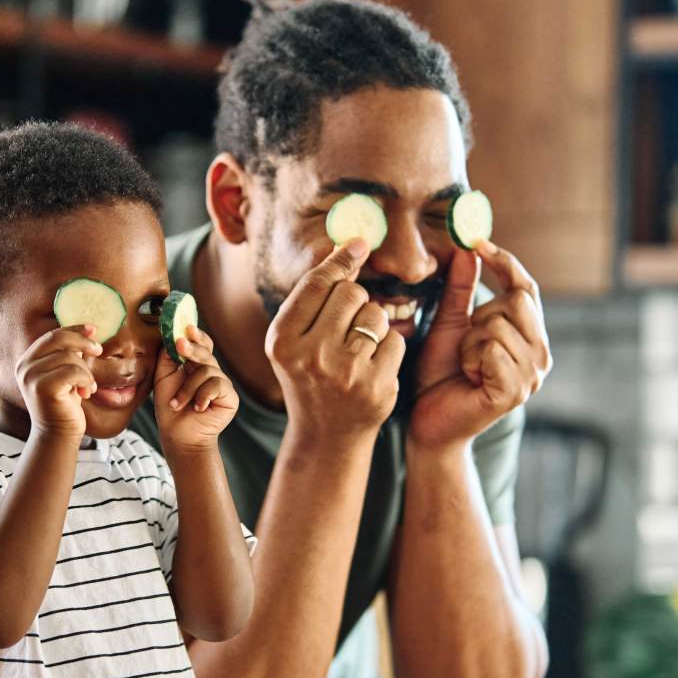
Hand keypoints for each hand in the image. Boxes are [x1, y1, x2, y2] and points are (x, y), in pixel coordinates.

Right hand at [16, 324, 101, 439]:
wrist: (58, 434)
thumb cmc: (65, 404)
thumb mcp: (65, 373)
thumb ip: (69, 354)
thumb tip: (88, 330)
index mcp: (28, 360)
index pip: (52, 335)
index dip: (74, 329)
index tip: (92, 329)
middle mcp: (25, 366)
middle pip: (59, 338)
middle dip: (83, 342)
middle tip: (98, 350)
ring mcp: (31, 376)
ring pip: (69, 356)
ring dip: (86, 371)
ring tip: (88, 386)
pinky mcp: (43, 387)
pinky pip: (73, 371)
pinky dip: (86, 380)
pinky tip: (86, 393)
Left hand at [153, 325, 238, 454]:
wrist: (178, 436)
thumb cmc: (170, 407)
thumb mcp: (163, 377)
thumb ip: (167, 356)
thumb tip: (171, 334)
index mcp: (196, 365)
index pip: (201, 344)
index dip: (196, 335)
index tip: (186, 328)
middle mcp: (211, 372)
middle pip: (205, 352)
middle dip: (191, 348)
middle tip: (180, 345)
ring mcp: (222, 383)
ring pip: (206, 371)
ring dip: (187, 389)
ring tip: (177, 404)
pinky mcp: (230, 397)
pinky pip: (216, 385)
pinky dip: (202, 396)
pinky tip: (197, 408)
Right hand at [265, 240, 405, 440]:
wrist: (325, 434)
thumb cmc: (308, 376)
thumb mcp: (293, 340)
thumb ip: (312, 297)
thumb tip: (348, 245)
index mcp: (281, 341)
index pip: (316, 284)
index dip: (340, 259)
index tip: (360, 243)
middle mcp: (310, 356)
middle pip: (350, 293)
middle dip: (355, 299)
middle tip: (346, 323)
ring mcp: (346, 373)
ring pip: (376, 314)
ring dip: (373, 323)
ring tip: (358, 348)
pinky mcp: (377, 386)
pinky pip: (396, 340)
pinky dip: (389, 347)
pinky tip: (373, 366)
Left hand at [411, 241, 550, 449]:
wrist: (429, 422)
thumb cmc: (439, 375)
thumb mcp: (449, 325)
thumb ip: (459, 290)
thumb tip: (467, 249)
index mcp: (529, 336)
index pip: (527, 288)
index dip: (505, 263)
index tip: (477, 242)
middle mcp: (540, 354)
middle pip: (515, 301)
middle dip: (479, 315)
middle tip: (465, 342)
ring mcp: (533, 375)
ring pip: (499, 325)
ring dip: (470, 341)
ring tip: (465, 364)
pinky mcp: (516, 391)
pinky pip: (491, 349)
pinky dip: (470, 358)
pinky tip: (468, 377)